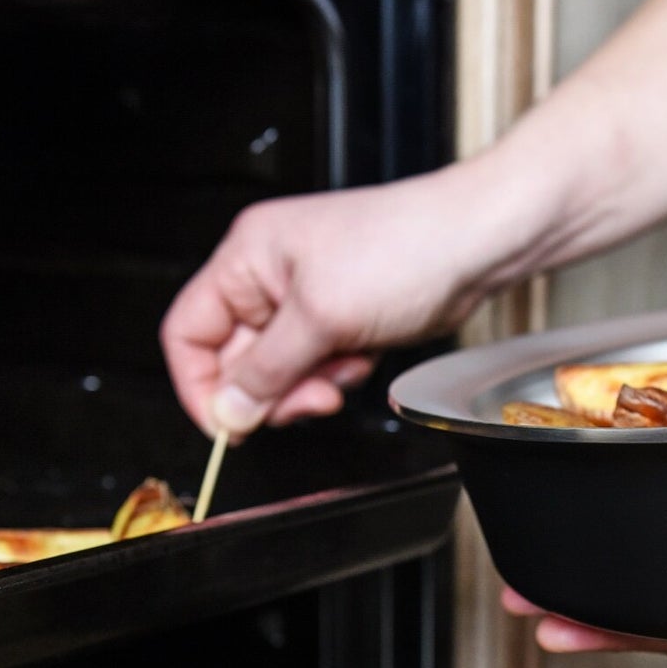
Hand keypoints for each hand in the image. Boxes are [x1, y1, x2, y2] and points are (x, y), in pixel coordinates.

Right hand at [161, 161, 543, 436]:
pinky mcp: (340, 317)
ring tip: (343, 370)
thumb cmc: (407, 246)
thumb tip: (228, 411)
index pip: (188, 331)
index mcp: (247, 256)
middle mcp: (269, 275)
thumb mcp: (322, 317)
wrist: (478, 243)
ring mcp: (306, 298)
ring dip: (308, 384)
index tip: (228, 424)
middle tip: (307, 399)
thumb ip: (267, 371)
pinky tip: (363, 357)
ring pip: (278, 370)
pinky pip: (315, 366)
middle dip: (272, 388)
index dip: (200, 384)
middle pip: (235, 358)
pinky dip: (336, 374)